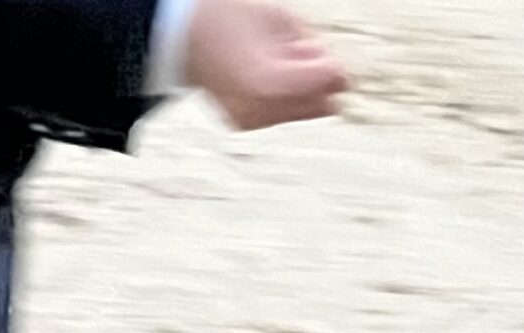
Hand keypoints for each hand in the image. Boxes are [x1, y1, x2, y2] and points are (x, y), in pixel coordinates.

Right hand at [183, 0, 345, 129]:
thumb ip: (315, 46)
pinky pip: (284, 114)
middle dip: (319, 81)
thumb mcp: (281, 18)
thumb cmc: (231, 16)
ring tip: (271, 62)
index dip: (333, 63)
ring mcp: (252, 122)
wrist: (184, 36)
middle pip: (324, 105)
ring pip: (307, 112)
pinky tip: (259, 75)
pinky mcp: (245, 124)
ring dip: (301, 88)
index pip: (334, 81)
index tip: (311, 48)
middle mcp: (260, 111)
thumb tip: (339, 79)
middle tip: (291, 54)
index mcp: (269, 82)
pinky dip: (283, 97)